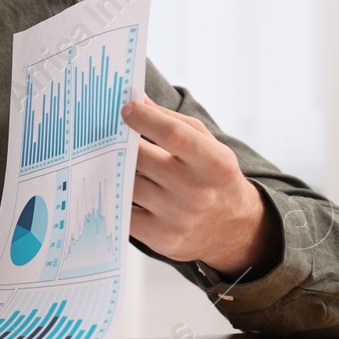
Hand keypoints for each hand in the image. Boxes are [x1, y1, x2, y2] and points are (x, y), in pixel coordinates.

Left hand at [122, 97, 279, 276]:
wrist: (233, 229)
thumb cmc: (214, 178)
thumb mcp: (207, 146)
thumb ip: (173, 122)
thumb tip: (136, 99)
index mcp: (214, 163)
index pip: (174, 135)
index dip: (146, 118)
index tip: (126, 108)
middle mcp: (197, 192)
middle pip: (142, 158)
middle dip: (120, 142)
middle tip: (104, 130)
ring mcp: (178, 217)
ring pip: (129, 184)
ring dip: (114, 168)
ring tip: (105, 156)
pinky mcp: (161, 238)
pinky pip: (125, 211)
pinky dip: (116, 195)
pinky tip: (112, 184)